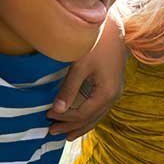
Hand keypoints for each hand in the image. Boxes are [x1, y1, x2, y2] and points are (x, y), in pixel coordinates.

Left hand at [48, 13, 128, 139]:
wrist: (117, 29)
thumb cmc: (97, 44)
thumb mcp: (80, 66)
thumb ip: (69, 89)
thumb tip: (57, 109)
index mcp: (106, 93)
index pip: (81, 113)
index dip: (63, 117)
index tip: (47, 115)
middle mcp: (113, 97)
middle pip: (90, 119)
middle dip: (71, 126)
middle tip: (51, 131)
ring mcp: (115, 93)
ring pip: (97, 116)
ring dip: (80, 125)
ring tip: (66, 134)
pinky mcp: (113, 87)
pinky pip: (100, 109)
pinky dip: (88, 116)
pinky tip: (81, 119)